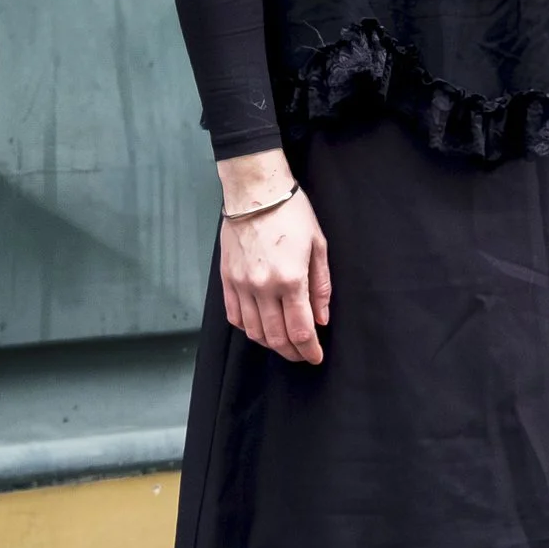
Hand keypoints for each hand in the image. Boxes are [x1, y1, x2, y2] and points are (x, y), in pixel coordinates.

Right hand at [215, 155, 332, 364]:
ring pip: (253, 331)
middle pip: (276, 337)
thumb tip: (321, 318)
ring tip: (283, 344)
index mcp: (290, 279)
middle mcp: (263, 287)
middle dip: (292, 352)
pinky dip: (248, 329)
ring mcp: (241, 284)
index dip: (309, 350)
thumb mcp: (318, 246)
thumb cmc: (291, 212)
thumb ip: (321, 286)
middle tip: (303, 355)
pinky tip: (259, 328)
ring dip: (270, 344)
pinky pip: (234, 316)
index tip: (316, 357)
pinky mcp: (227, 279)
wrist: (255, 191)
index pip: (300, 330)